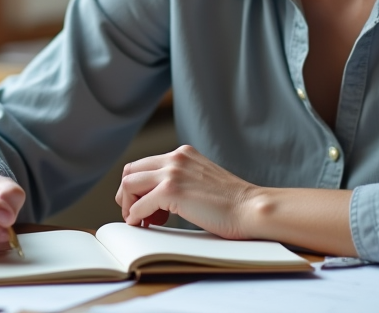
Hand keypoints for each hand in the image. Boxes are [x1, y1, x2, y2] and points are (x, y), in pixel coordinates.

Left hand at [115, 145, 258, 239]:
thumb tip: (158, 197)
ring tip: (143, 221)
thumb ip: (183, 180)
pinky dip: (135, 216)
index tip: (145, 205)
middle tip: (136, 213)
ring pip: (128, 184)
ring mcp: (172, 172)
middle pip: (131, 171)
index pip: (143, 164)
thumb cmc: (233, 203)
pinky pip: (139, 205)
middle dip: (127, 195)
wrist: (250, 208)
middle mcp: (175, 158)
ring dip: (129, 205)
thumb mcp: (202, 180)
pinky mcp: (171, 190)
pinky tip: (143, 224)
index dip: (138, 187)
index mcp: (183, 154)